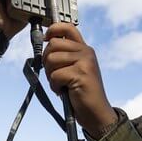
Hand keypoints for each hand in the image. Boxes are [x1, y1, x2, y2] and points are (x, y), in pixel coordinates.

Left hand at [43, 23, 117, 137]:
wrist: (96, 113)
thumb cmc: (81, 93)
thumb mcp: (75, 70)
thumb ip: (64, 56)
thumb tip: (45, 44)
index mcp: (84, 49)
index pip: (67, 28)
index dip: (52, 29)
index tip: (45, 38)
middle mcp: (86, 52)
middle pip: (53, 45)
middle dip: (47, 61)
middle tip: (55, 75)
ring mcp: (85, 62)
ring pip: (51, 60)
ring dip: (51, 76)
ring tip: (61, 85)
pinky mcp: (81, 74)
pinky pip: (55, 76)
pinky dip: (55, 87)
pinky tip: (64, 92)